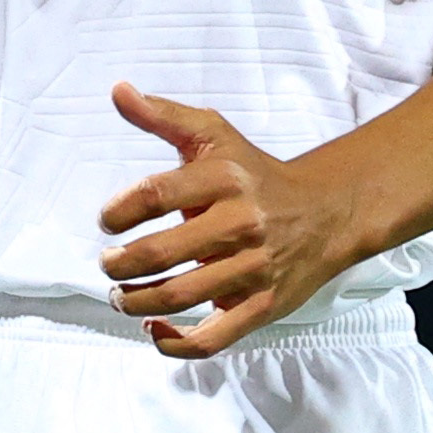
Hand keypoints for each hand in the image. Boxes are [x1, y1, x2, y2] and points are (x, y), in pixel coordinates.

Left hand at [97, 82, 369, 358]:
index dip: (119, 211)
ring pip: (180, 296)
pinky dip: (175, 342)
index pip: (155, 194)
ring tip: (121, 295)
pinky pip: (212, 338)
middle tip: (107, 264)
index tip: (107, 221)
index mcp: (224, 177)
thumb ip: (163, 115)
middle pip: (161, 252)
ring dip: (136, 301)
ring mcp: (253, 268)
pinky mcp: (262, 305)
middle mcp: (240, 222)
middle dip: (120, 265)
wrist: (325, 212)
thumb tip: (117, 90)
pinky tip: (154, 329)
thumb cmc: (255, 172)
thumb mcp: (214, 134)